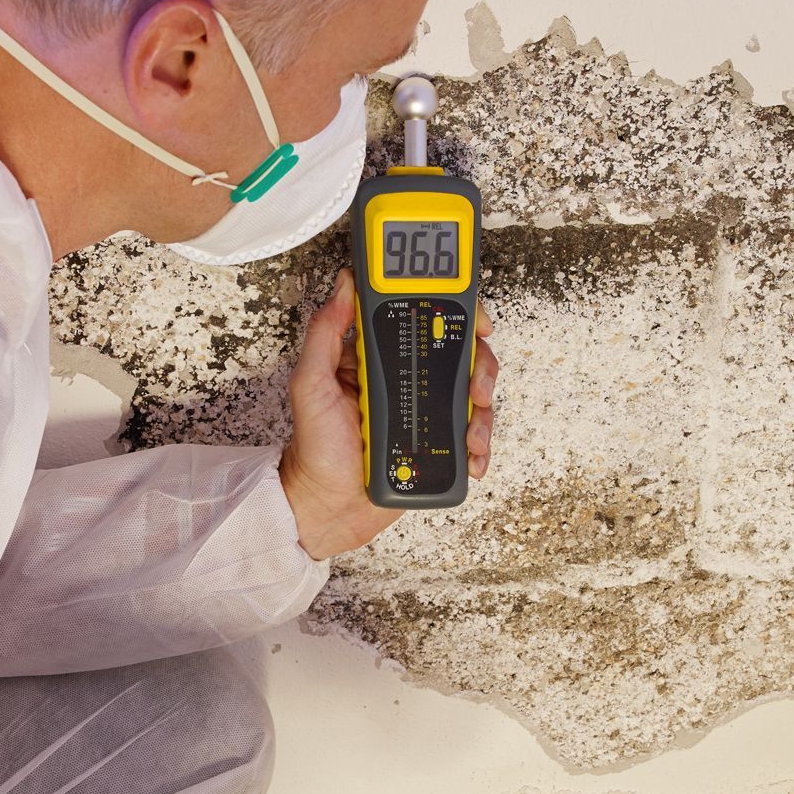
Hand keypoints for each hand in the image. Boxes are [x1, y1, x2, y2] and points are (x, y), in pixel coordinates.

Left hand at [280, 269, 498, 558]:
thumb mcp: (310, 383)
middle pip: (460, 353)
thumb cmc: (314, 451)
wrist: (327, 508)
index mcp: (378, 357)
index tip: (470, 317)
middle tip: (477, 385)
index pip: (422, 319)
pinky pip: (471, 434)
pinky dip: (480, 443)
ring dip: (483, 408)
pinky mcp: (438, 443)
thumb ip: (325, 332)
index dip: (453, 312)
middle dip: (479, 364)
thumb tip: (345, 285)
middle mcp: (406, 379)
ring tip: (471, 430)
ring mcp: (425, 411)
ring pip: (472, 393)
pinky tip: (471, 454)